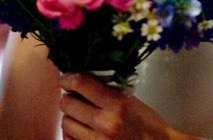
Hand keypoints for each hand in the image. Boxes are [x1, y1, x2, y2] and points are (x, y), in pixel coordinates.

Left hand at [59, 73, 197, 139]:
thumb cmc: (146, 123)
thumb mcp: (130, 100)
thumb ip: (106, 90)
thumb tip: (81, 81)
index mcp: (117, 104)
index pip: (81, 83)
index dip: (68, 78)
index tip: (66, 79)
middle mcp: (105, 123)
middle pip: (67, 103)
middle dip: (68, 98)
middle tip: (75, 97)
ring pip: (65, 122)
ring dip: (71, 117)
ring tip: (80, 116)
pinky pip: (68, 139)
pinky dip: (71, 133)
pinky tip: (81, 130)